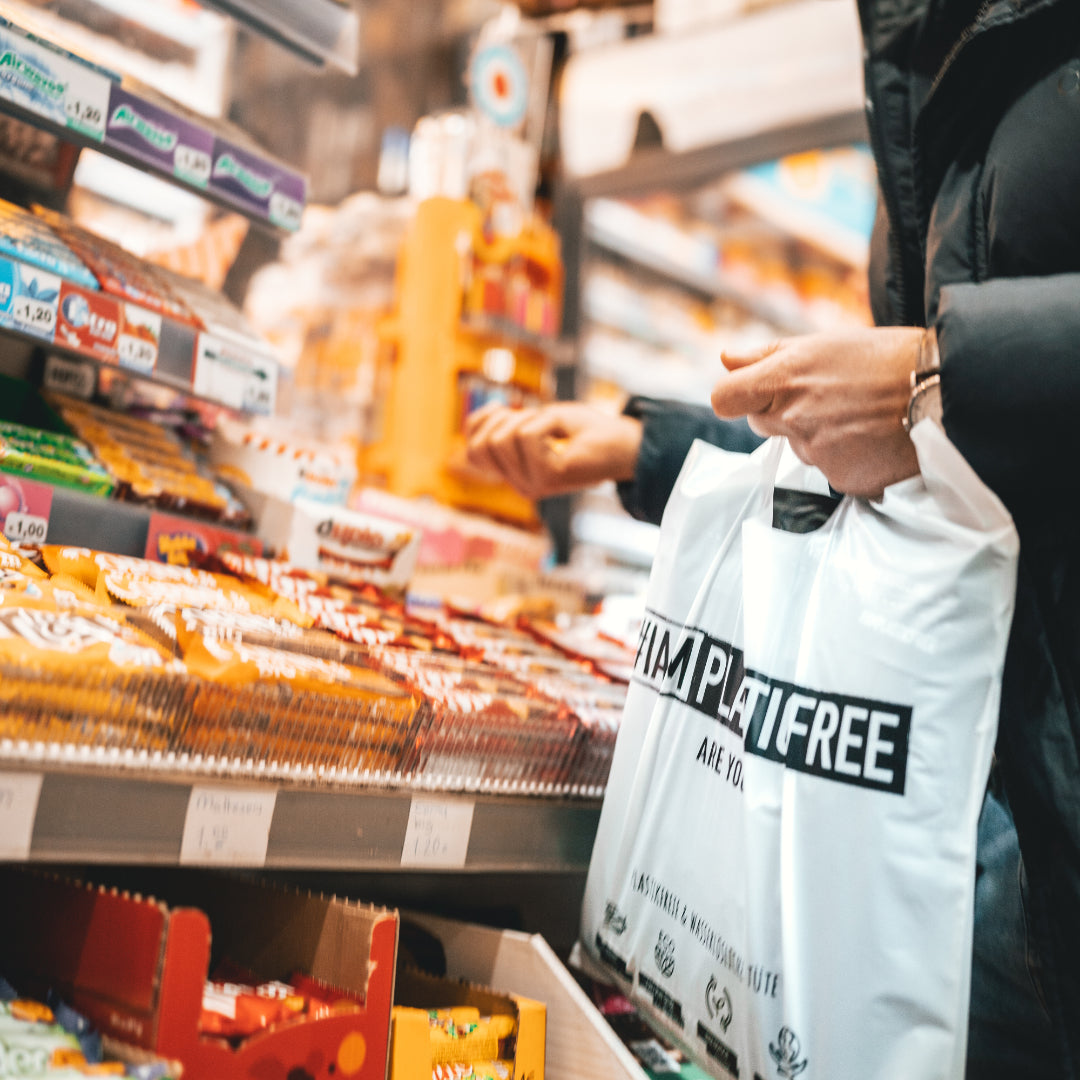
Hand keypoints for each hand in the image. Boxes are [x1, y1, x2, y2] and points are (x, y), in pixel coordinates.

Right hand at [463, 402, 642, 499]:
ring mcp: (532, 485)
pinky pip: (526, 435)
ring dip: (527, 419)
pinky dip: (544, 421)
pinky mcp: (547, 477)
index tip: (503, 407)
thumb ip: (505, 427)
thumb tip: (479, 418)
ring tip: (552, 426)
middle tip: (536, 419)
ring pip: (501, 439)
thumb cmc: (586, 431)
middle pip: (482, 445)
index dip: (480, 422)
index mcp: (515, 475)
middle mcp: (520, 486)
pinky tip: (562, 433)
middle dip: (504, 420)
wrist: (625, 445)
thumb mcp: (537, 422)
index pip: (472, 450)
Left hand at [711, 328, 922, 497]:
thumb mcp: (825, 343)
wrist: (946, 389)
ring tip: (860, 415)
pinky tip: (872, 440)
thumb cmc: (886, 359)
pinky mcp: (841, 478)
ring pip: (797, 448)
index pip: (725, 399)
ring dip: (818, 436)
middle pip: (760, 423)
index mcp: (786, 376)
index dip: (736, 397)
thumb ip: (767, 355)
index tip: (752, 395)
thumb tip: (725, 358)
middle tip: (827, 398)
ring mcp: (816, 451)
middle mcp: (795, 415)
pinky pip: (828, 472)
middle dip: (783, 412)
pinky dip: (845, 460)